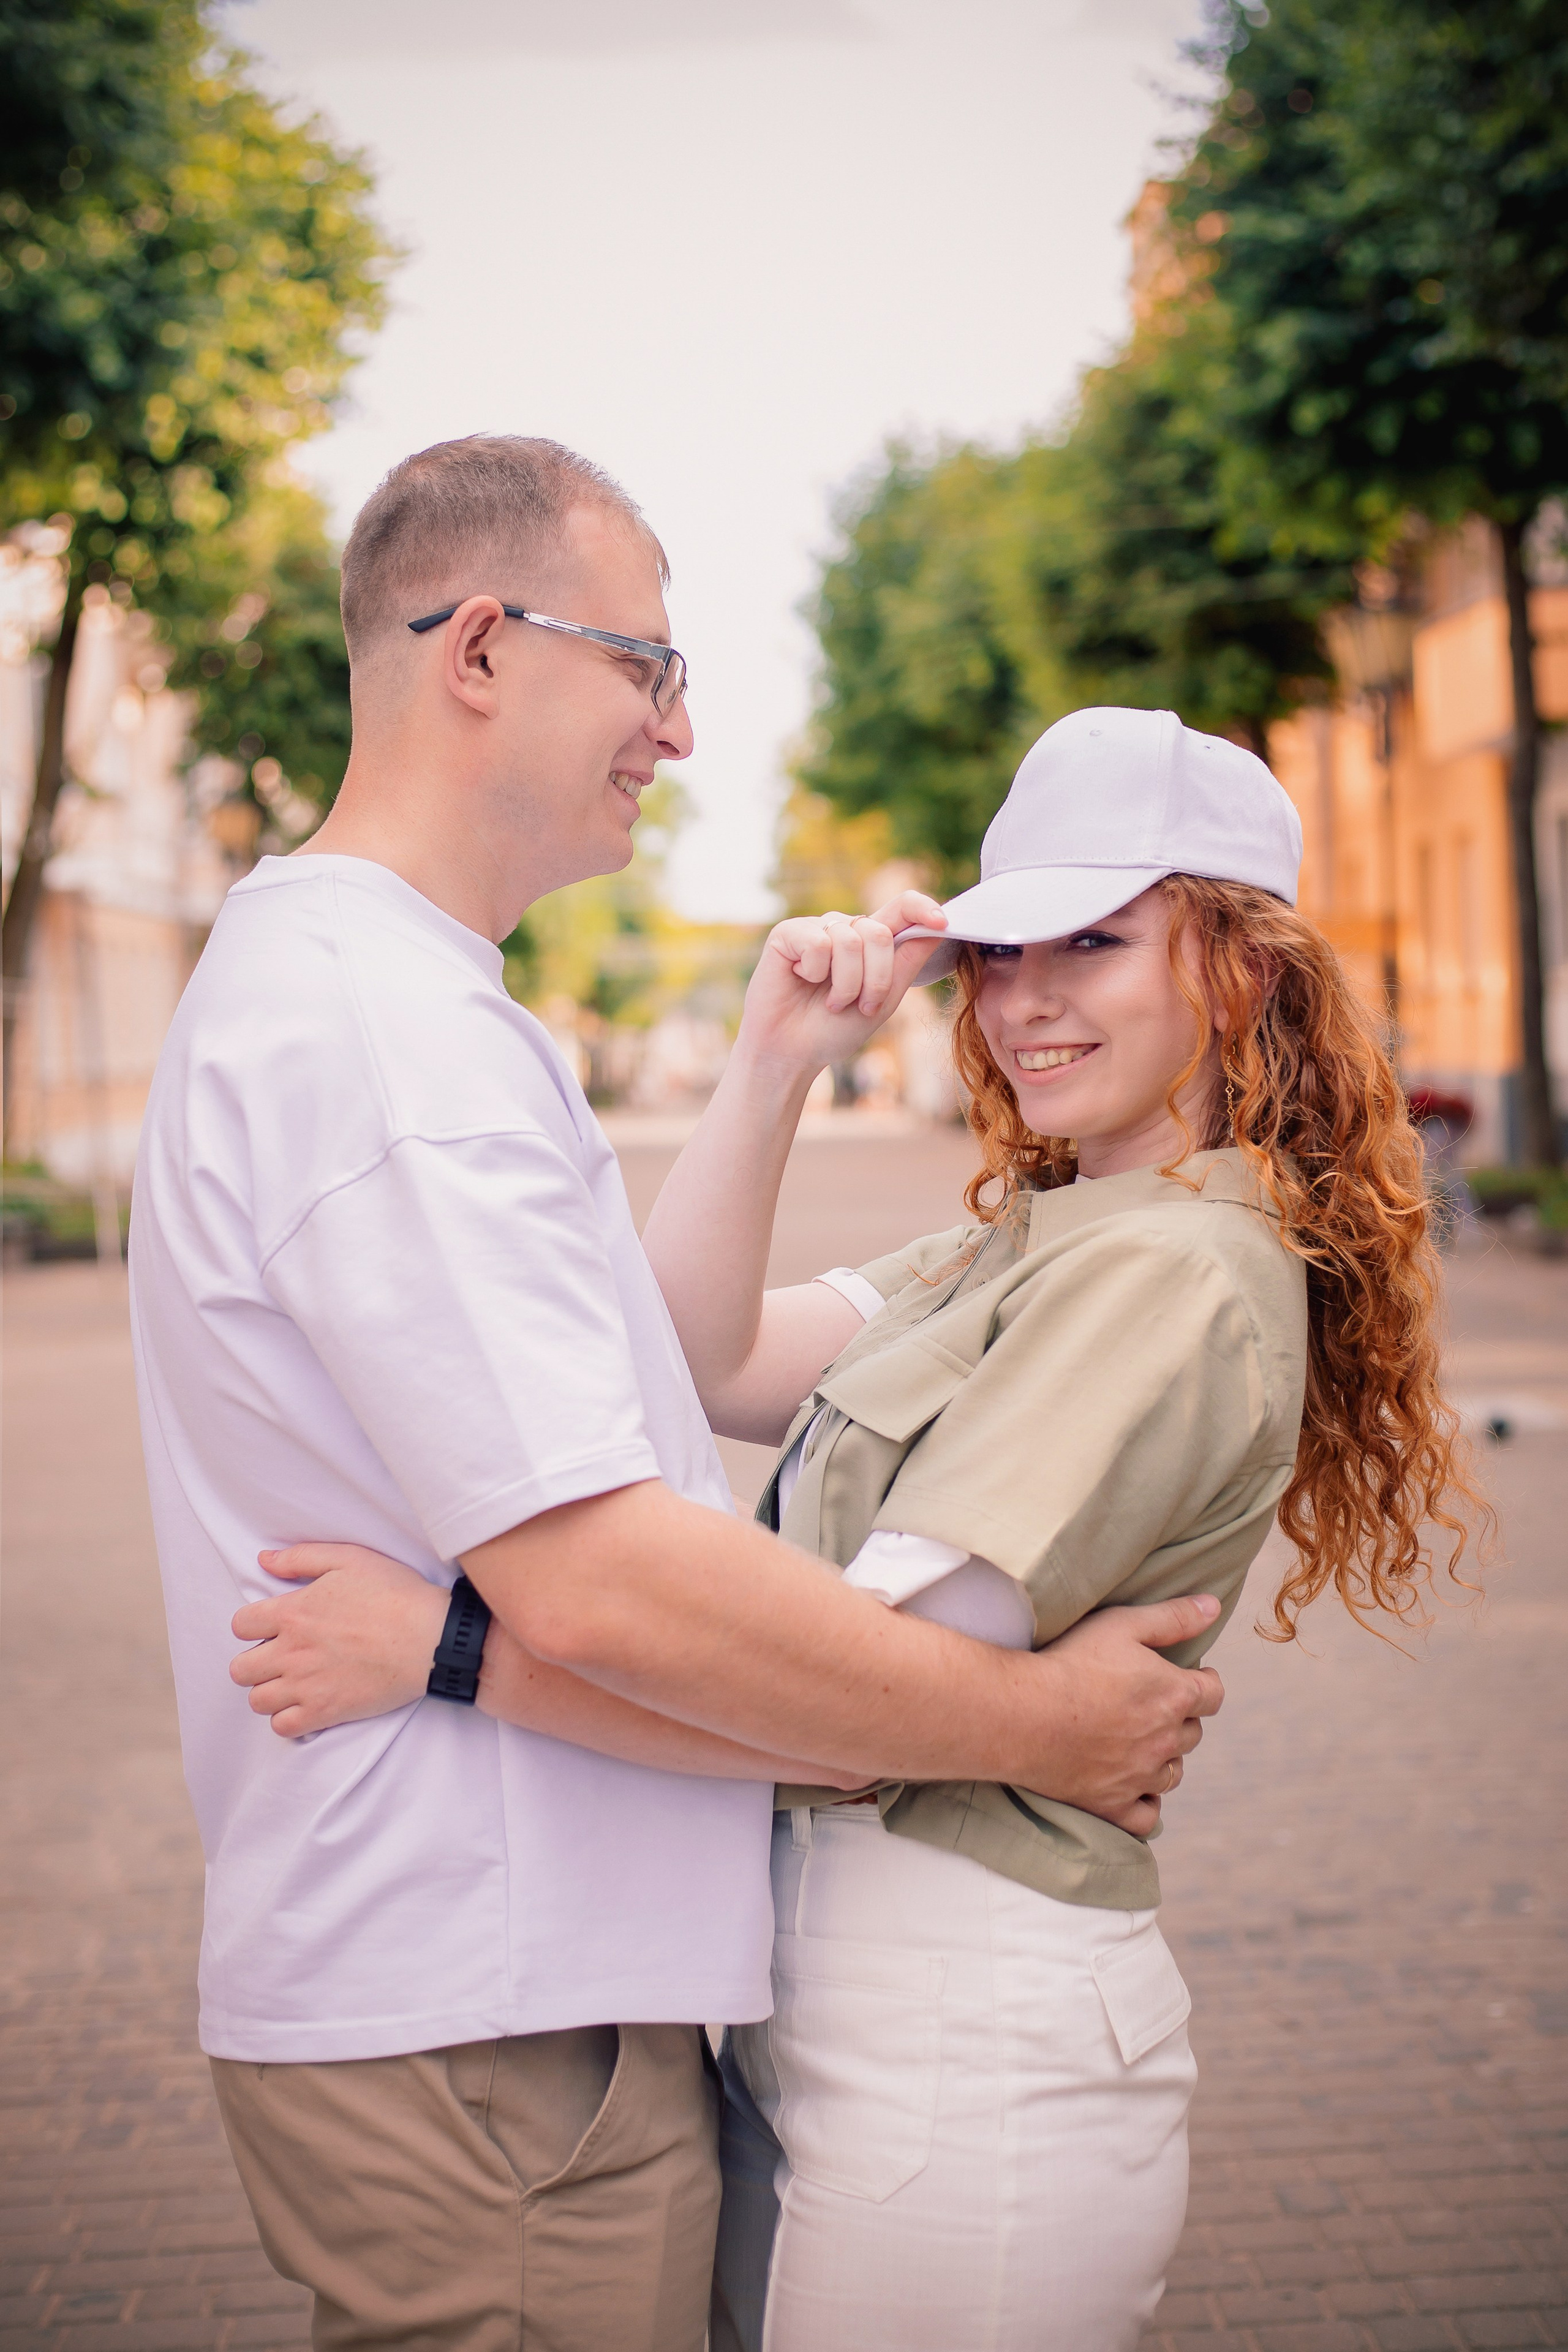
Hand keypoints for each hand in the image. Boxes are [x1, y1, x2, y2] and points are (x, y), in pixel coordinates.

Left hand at [229, 1543, 447, 1737]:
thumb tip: (264, 1560)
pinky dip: (288, 1720)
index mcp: (293, 1612)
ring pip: (257, 1700)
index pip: (240, 1625)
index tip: (271, 1628)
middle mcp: (292, 1651)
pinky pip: (283, 1728)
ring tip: (291, 1683)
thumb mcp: (350, 1559)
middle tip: (279, 1658)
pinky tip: (305, 1706)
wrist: (431, 1639)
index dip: (252, 1625)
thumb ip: (302, 1557)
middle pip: (240, 1669)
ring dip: (269, 1692)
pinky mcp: (325, 1712)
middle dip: (254, 1663)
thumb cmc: (395, 1594)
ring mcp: (306, 1685)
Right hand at [735, 889, 946, 1077]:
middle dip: (876, 978)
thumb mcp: (883, 1000)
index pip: (902, 908)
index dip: (922, 908)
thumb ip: (907, 962)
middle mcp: (845, 930)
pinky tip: (802, 980)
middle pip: (880, 933)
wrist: (791, 1054)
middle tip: (861, 1005)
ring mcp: (817, 928)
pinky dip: (814, 972)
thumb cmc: (834, 1030)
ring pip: (850, 940)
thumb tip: (940, 926)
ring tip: (831, 1002)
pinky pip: (818, 943)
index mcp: (871, 943)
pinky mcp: (788, 933)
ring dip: (845, 983)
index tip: (941, 922)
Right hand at [1028, 1594, 1224, 1838]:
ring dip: (1166, 1757)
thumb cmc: (1069, 1662)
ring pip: (1173, 1772)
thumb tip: (1213, 1606)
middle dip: (1181, 1717)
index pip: (1213, 1693)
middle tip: (1154, 1704)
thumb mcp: (1121, 1624)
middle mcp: (1165, 1740)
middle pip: (1193, 1733)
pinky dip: (1147, 1803)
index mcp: (1174, 1695)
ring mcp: (1140, 1777)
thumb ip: (1173, 1617)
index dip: (1205, 1682)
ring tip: (1143, 1742)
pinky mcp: (1113, 1805)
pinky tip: (1135, 1788)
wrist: (1020, 1714)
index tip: (1192, 1677)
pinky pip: (1146, 1816)